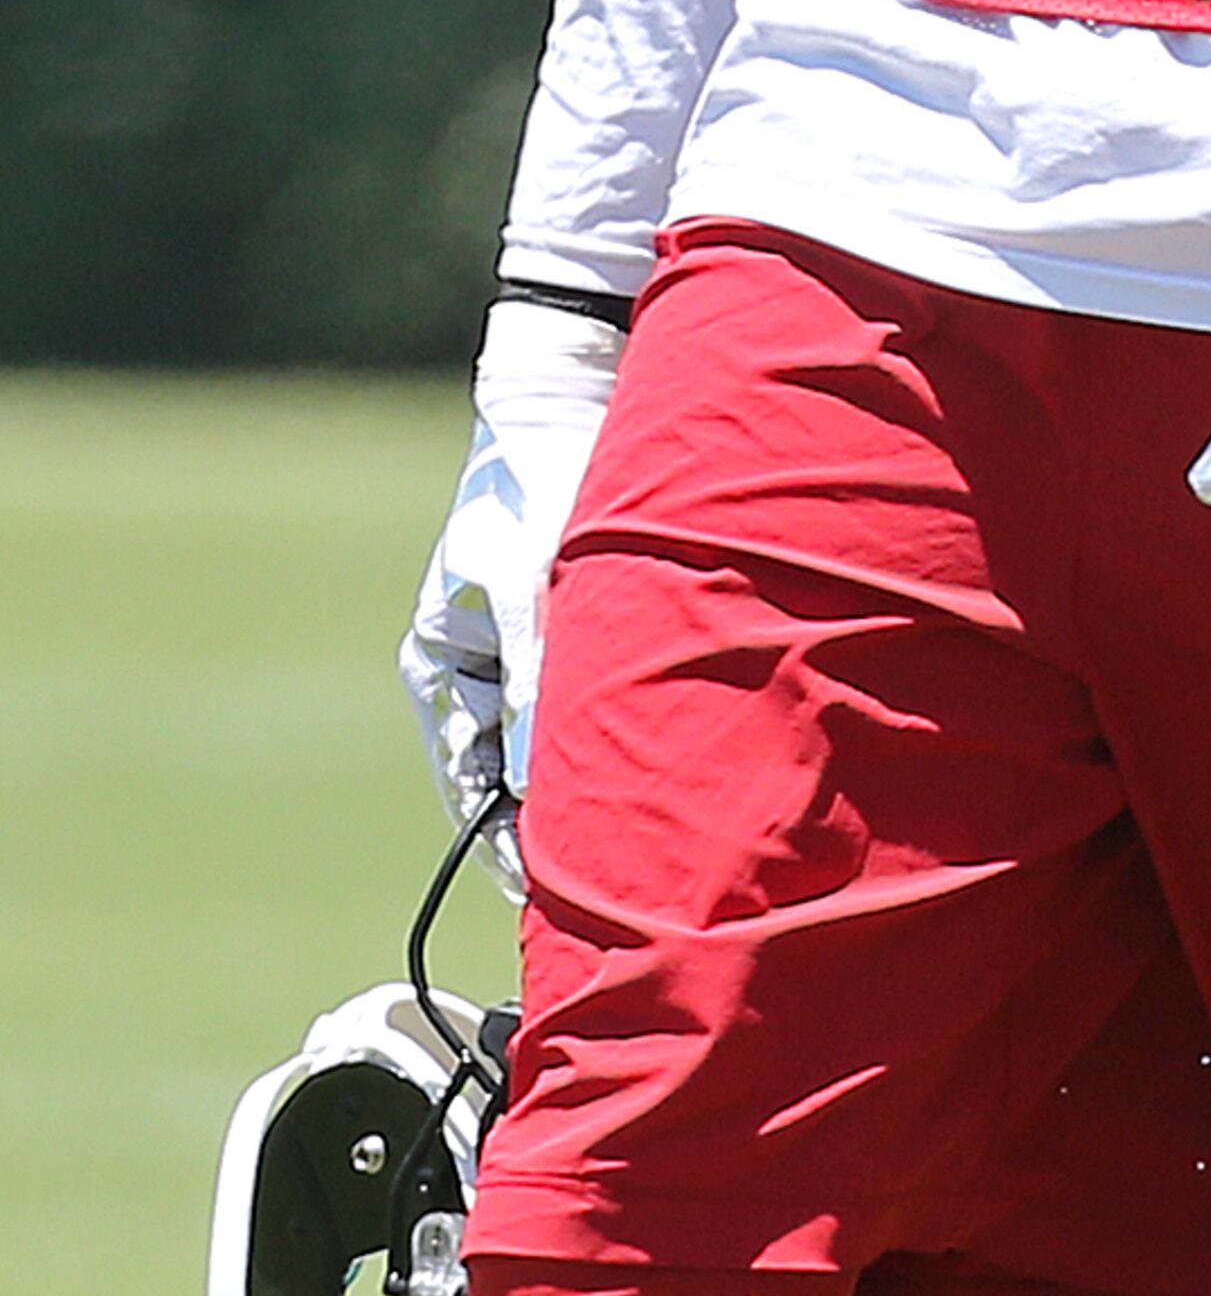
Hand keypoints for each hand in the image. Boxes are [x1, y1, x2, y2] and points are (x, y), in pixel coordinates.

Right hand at [399, 294, 627, 888]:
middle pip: (519, 777)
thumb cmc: (537, 485)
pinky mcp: (580, 628)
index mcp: (447, 669)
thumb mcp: (531, 584)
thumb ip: (537, 679)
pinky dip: (623, 735)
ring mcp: (531, 651)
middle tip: (620, 891)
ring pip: (561, 745)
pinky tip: (679, 765)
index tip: (561, 896)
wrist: (571, 399)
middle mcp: (485, 670)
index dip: (515, 846)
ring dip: (600, 784)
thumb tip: (541, 783)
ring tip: (661, 842)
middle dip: (562, 831)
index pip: (474, 787)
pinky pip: (595, 704)